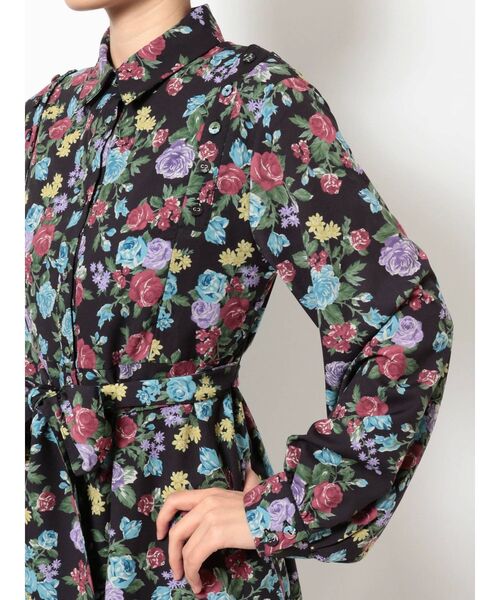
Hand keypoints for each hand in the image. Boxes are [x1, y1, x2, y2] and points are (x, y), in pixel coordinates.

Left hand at [155, 463, 260, 593]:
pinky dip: (193, 573)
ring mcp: (210, 517)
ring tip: (190, 580)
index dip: (162, 517)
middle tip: (176, 569)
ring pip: (184, 548)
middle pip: (176, 530)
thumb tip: (249, 472)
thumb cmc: (264, 508)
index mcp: (210, 493)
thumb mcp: (246, 493)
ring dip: (184, 569)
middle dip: (172, 554)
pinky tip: (199, 582)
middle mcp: (206, 502)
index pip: (175, 499)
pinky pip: (195, 558)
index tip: (160, 534)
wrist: (278, 514)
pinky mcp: (216, 533)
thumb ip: (243, 485)